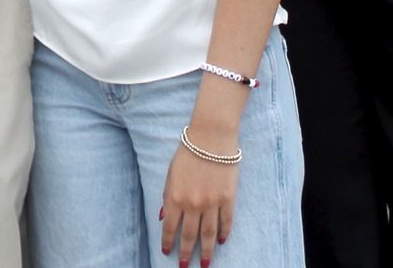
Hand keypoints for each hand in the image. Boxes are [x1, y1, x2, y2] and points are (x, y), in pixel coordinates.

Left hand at [161, 142, 236, 267]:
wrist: (211, 137)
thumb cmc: (188, 152)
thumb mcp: (171, 173)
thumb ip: (168, 196)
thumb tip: (165, 218)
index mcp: (176, 197)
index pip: (170, 228)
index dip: (168, 242)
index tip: (167, 252)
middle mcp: (193, 204)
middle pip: (190, 236)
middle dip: (186, 253)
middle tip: (185, 266)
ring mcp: (212, 203)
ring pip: (209, 235)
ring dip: (207, 251)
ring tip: (205, 264)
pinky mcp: (228, 199)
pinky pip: (226, 222)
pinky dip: (224, 234)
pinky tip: (221, 242)